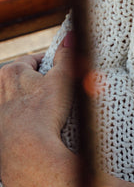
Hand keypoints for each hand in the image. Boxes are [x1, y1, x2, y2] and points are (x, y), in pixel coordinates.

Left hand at [0, 49, 73, 186]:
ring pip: (18, 99)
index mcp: (10, 72)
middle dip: (39, 83)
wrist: (26, 152)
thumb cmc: (44, 112)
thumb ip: (67, 55)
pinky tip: (39, 126)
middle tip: (58, 94)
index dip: (51, 65)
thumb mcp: (63, 79)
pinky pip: (14, 117)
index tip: (63, 75)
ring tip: (50, 112)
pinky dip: (25, 119)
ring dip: (31, 101)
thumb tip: (70, 35)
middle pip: (23, 79)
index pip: (34, 60)